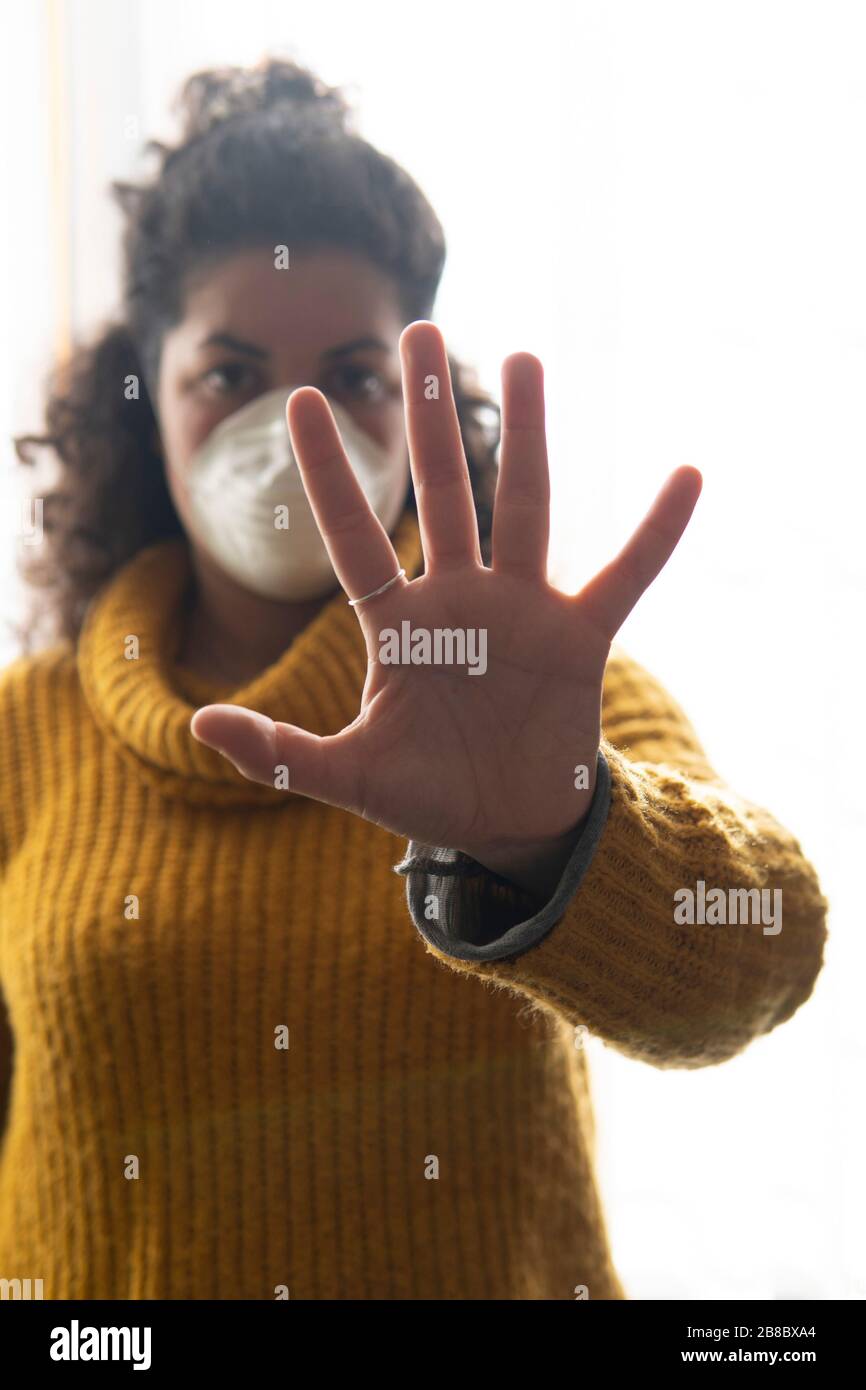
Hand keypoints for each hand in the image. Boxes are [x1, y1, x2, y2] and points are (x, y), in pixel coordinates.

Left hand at [190, 322, 701, 897]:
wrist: (508, 824)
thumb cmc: (427, 794)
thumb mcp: (348, 777)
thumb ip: (279, 755)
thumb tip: (199, 728)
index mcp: (398, 625)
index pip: (354, 535)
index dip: (332, 472)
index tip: (305, 399)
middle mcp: (459, 599)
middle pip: (442, 490)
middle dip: (429, 416)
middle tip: (419, 332)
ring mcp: (523, 610)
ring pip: (524, 507)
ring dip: (527, 436)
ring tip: (525, 360)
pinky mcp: (580, 637)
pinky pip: (626, 575)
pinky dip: (657, 533)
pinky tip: (686, 476)